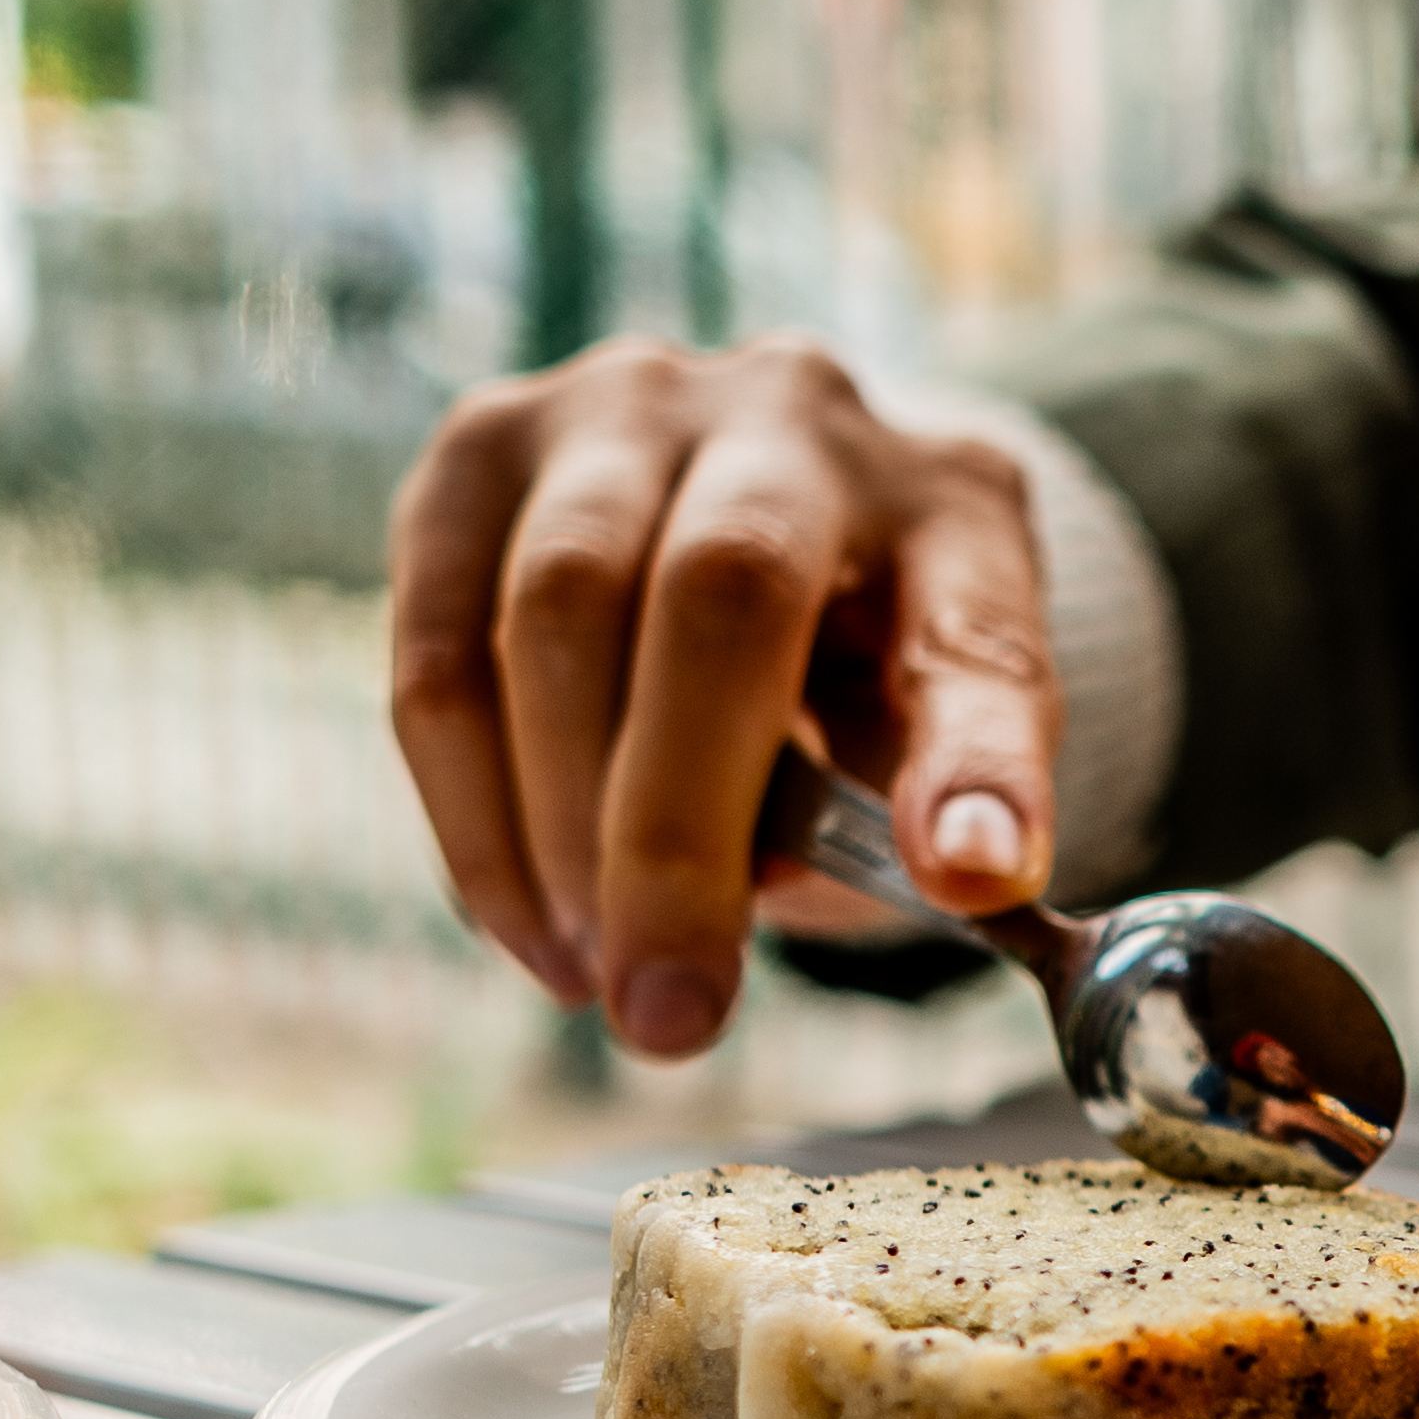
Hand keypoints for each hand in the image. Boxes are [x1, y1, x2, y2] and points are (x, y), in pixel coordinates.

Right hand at [386, 340, 1061, 1058]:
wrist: (749, 535)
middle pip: (720, 592)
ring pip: (552, 606)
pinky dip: (471, 806)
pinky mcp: (483, 448)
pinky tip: (522, 921)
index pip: (979, 630)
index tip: (971, 879)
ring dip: (557, 826)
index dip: (979, 761)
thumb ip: (928, 806)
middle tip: (669, 1014)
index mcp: (954, 501)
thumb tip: (940, 872)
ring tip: (594, 976)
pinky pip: (439, 644)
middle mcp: (795, 409)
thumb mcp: (930, 752)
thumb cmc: (854, 681)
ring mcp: (625, 404)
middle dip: (678, 831)